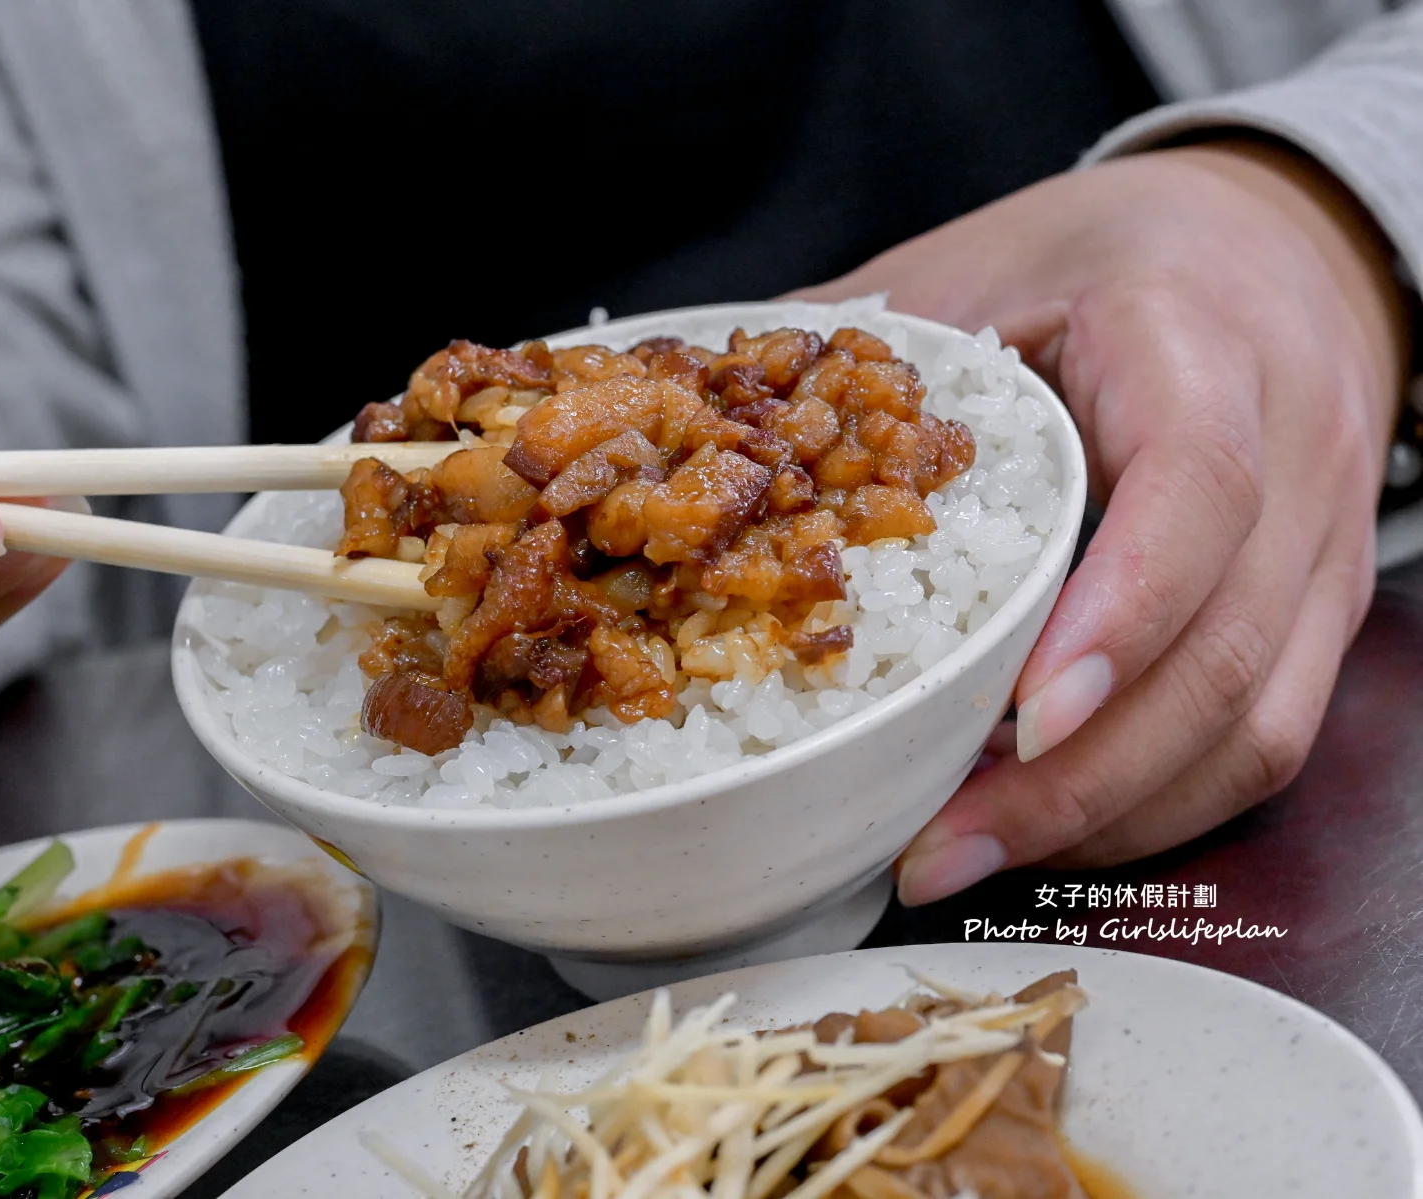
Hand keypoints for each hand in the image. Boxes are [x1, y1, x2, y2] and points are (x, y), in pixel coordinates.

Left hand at [795, 140, 1408, 902]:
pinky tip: (1044, 825)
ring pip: (1257, 722)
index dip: (1121, 613)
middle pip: (1225, 650)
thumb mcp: (980, 261)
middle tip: (939, 846)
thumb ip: (863, 339)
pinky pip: (1265, 735)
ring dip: (1113, 817)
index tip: (1023, 718)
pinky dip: (1154, 802)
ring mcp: (1323, 543)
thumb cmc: (1108, 254)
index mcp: (1199, 343)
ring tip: (969, 856)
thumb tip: (710, 417)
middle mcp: (1294, 453)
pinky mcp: (1319, 609)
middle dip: (1080, 779)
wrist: (1267, 240)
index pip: (1197, 486)